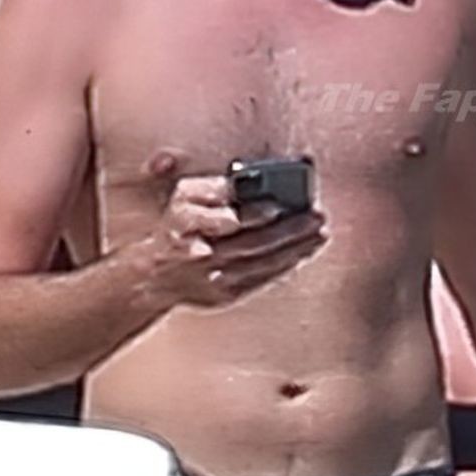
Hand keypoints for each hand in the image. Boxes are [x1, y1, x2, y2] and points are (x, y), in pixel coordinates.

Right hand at [143, 155, 324, 310]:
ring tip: (320, 234)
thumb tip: (250, 180)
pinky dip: (285, 265)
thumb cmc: (177, 226)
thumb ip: (217, 186)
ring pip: (262, 262)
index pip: (227, 217)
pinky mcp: (226, 295)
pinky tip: (303, 253)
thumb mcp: (185, 196)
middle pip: (252, 241)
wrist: (155, 274)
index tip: (280, 205)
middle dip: (289, 230)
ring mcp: (214, 277)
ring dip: (296, 248)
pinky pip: (263, 279)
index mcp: (188, 221)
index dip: (256, 212)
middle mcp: (200, 252)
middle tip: (318, 216)